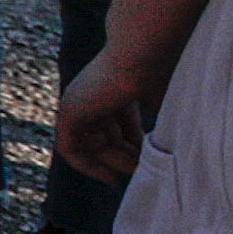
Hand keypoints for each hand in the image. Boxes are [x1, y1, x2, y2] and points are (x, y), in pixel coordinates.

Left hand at [57, 43, 157, 192]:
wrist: (142, 56)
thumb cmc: (158, 72)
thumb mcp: (159, 101)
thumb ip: (156, 119)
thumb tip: (163, 146)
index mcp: (111, 87)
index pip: (116, 124)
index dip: (131, 145)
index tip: (146, 164)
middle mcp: (90, 95)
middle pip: (104, 137)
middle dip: (125, 157)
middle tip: (145, 173)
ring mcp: (77, 103)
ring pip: (90, 145)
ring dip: (114, 163)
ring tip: (137, 172)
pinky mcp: (69, 112)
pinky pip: (70, 148)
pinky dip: (88, 165)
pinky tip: (110, 177)